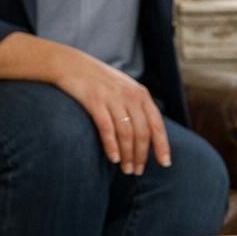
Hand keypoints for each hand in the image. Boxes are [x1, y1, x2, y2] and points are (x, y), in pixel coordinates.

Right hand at [49, 45, 170, 175]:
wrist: (71, 64)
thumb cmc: (99, 82)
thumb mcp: (124, 90)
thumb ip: (137, 107)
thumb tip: (148, 134)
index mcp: (141, 95)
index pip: (157, 124)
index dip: (162, 145)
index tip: (165, 163)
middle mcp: (131, 96)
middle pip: (142, 132)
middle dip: (142, 155)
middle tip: (137, 171)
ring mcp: (113, 98)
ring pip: (126, 133)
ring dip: (128, 155)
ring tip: (126, 169)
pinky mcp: (95, 101)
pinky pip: (107, 128)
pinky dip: (111, 146)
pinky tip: (113, 158)